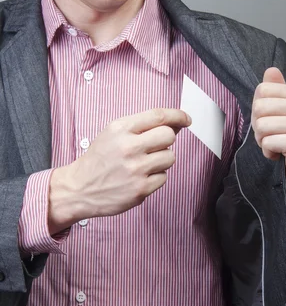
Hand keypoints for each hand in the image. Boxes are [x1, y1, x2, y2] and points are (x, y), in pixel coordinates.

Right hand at [48, 108, 190, 232]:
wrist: (79, 188)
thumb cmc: (99, 160)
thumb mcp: (113, 134)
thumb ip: (141, 127)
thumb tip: (175, 123)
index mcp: (121, 129)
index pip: (159, 116)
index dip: (178, 115)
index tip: (186, 119)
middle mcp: (128, 147)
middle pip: (169, 136)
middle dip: (166, 141)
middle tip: (155, 147)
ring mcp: (136, 170)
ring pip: (170, 157)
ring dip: (162, 160)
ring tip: (144, 164)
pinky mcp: (140, 189)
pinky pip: (164, 178)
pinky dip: (156, 178)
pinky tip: (140, 178)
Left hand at [251, 67, 285, 215]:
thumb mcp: (281, 113)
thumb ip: (275, 91)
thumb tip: (270, 70)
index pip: (262, 90)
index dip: (258, 109)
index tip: (271, 121)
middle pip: (259, 107)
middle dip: (258, 126)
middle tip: (271, 136)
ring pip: (261, 126)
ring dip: (263, 141)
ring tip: (276, 145)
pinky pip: (268, 143)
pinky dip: (269, 152)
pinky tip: (280, 154)